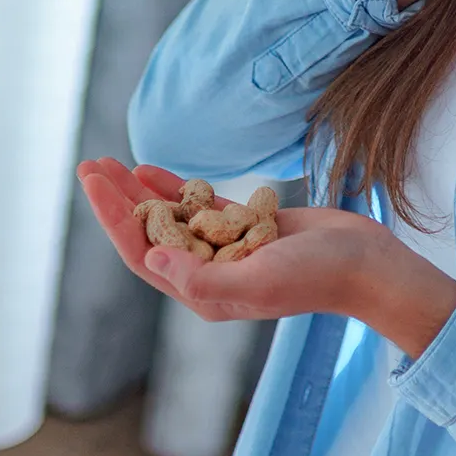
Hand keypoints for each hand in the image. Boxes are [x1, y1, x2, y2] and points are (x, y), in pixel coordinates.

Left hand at [76, 157, 383, 321]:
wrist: (366, 264)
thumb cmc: (318, 276)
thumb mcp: (259, 281)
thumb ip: (202, 278)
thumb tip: (152, 258)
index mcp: (203, 293)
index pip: (143, 254)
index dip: (114, 218)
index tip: (94, 182)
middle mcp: (209, 273)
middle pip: (149, 233)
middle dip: (117, 200)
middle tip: (89, 164)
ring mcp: (228, 249)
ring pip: (172, 217)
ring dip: (141, 192)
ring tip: (113, 162)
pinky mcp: (250, 228)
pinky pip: (202, 206)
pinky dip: (177, 188)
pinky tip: (154, 170)